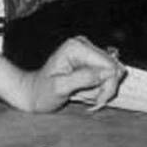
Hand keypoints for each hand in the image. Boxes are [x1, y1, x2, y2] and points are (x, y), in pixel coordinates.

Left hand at [11, 35, 125, 113]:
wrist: (33, 94)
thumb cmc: (42, 92)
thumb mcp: (60, 87)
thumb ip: (84, 78)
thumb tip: (108, 73)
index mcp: (76, 47)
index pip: (109, 65)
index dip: (108, 85)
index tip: (98, 101)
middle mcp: (84, 45)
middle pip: (113, 69)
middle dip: (103, 89)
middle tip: (89, 101)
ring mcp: (87, 52)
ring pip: (111, 75)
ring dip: (99, 90)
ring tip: (80, 95)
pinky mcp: (89, 61)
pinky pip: (105, 77)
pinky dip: (97, 89)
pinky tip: (83, 92)